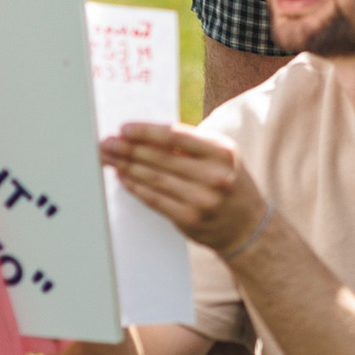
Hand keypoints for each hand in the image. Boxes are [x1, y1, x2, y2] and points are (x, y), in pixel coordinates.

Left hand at [99, 122, 268, 254]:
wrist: (248, 226)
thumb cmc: (228, 182)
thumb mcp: (221, 156)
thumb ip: (191, 145)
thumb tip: (145, 135)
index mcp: (222, 151)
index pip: (176, 136)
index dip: (146, 132)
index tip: (124, 128)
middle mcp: (214, 175)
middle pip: (161, 157)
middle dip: (129, 149)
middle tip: (107, 143)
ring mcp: (202, 199)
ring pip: (154, 178)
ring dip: (127, 167)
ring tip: (109, 158)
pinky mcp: (190, 219)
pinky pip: (155, 199)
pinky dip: (136, 187)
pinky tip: (123, 177)